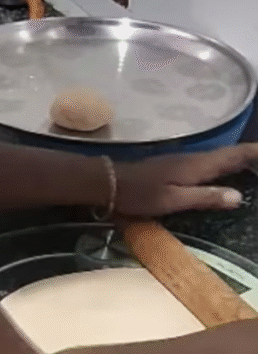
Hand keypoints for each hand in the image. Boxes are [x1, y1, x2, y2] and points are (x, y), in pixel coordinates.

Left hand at [115, 143, 257, 216]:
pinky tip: (223, 174)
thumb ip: (205, 197)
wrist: (108, 182)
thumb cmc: (140, 194)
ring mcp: (183, 161)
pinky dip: (222, 165)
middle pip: (230, 154)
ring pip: (218, 158)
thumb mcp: (174, 200)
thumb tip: (239, 196)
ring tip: (254, 166)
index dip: (255, 153)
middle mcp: (194, 159)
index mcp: (198, 165)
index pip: (235, 155)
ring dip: (238, 160)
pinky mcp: (174, 167)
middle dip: (252, 156)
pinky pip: (207, 163)